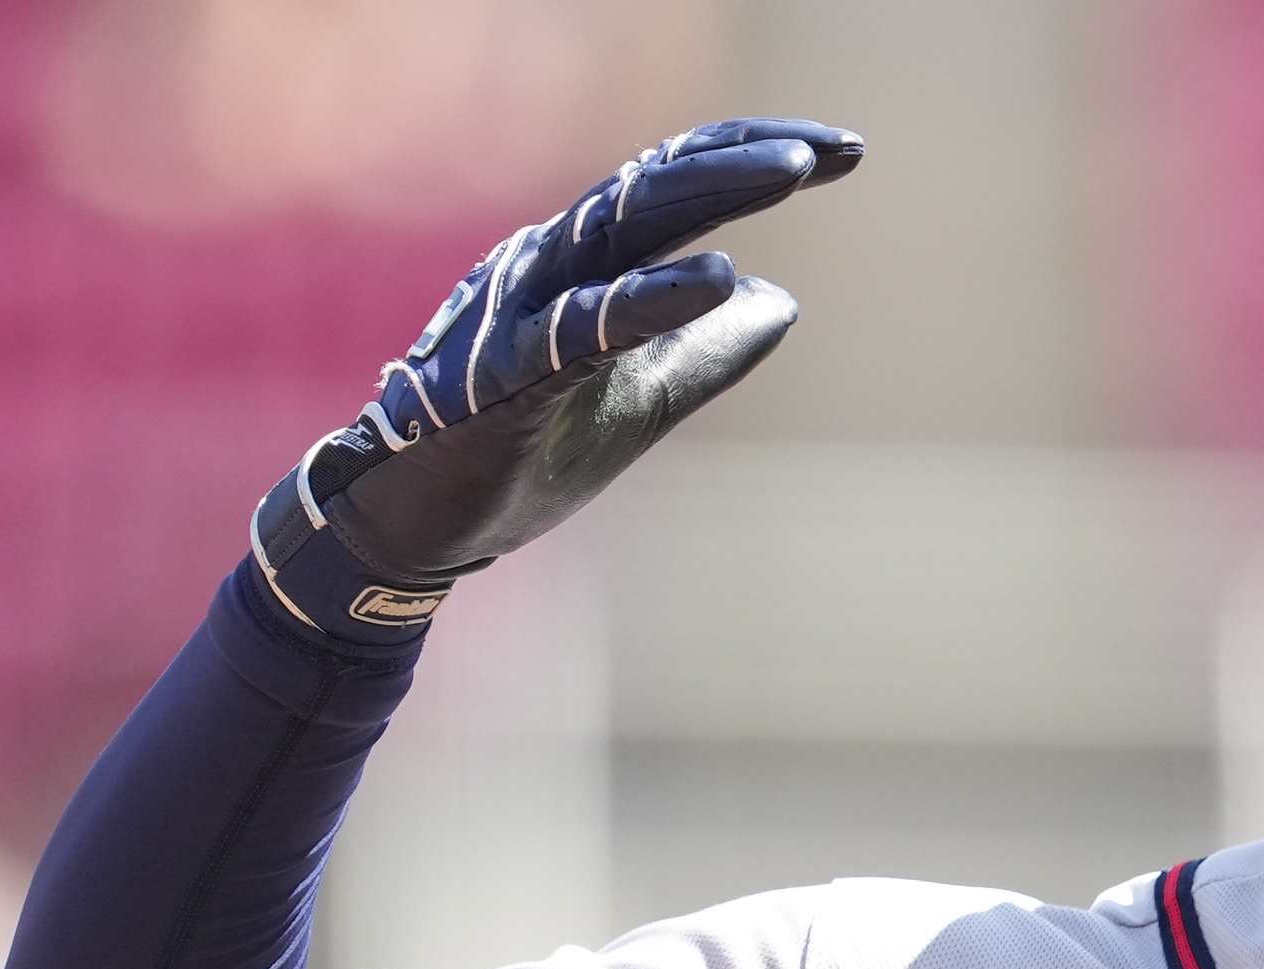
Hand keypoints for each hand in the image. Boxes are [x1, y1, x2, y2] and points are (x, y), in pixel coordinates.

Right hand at [250, 118, 860, 641]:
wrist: (423, 524)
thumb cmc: (525, 451)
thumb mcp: (647, 396)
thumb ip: (710, 349)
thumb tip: (781, 298)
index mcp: (580, 264)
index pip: (673, 185)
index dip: (750, 158)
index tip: (840, 153)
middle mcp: (550, 264)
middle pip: (654, 187)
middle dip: (743, 159)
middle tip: (831, 150)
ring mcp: (522, 311)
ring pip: (619, 228)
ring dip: (709, 193)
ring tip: (789, 170)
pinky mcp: (506, 374)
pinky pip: (584, 327)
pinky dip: (653, 299)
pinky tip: (719, 278)